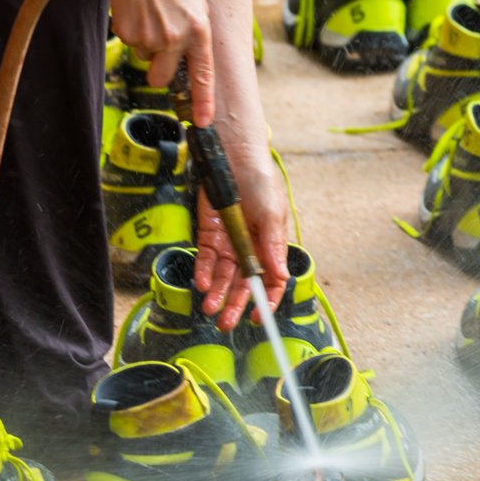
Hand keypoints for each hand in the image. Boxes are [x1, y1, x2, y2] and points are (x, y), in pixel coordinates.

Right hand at [105, 0, 217, 124]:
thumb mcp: (198, 7)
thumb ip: (199, 36)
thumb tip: (197, 66)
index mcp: (199, 32)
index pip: (202, 75)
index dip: (203, 101)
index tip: (203, 122)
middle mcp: (176, 39)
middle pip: (162, 79)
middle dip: (158, 72)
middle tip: (160, 48)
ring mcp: (151, 37)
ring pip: (146, 60)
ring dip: (148, 47)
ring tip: (153, 19)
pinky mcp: (129, 34)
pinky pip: (132, 46)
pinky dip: (135, 34)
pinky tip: (140, 14)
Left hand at [192, 145, 290, 329]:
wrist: (233, 157)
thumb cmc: (260, 182)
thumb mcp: (271, 213)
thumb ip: (273, 245)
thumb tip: (279, 275)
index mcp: (270, 244)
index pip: (271, 278)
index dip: (267, 299)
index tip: (258, 317)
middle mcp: (249, 247)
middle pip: (242, 282)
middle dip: (235, 304)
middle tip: (226, 323)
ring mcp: (228, 242)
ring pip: (221, 275)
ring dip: (215, 292)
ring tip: (209, 308)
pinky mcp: (209, 234)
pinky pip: (204, 258)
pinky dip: (202, 271)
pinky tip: (200, 283)